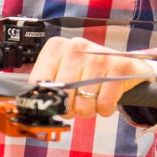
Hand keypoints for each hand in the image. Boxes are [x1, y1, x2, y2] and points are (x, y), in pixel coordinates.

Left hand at [28, 36, 154, 118]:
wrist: (126, 67)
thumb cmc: (89, 72)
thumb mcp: (64, 71)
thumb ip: (46, 84)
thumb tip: (30, 103)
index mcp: (56, 47)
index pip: (39, 81)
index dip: (47, 98)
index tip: (54, 100)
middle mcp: (76, 47)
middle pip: (62, 94)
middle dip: (69, 107)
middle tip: (77, 101)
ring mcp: (98, 56)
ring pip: (83, 102)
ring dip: (88, 109)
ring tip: (93, 98)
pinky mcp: (119, 67)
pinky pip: (104, 104)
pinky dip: (105, 109)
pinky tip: (106, 97)